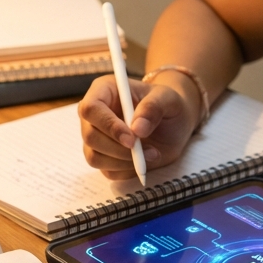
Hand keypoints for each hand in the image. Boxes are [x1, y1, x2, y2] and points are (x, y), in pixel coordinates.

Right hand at [78, 75, 198, 179]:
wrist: (172, 123)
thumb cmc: (166, 104)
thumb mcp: (168, 98)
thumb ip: (154, 107)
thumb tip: (137, 129)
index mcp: (104, 91)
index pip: (90, 108)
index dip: (108, 125)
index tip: (132, 139)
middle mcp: (94, 115)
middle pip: (90, 136)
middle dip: (119, 148)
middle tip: (148, 151)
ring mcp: (96, 137)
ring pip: (94, 157)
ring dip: (124, 161)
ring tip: (152, 154)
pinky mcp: (103, 157)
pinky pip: (107, 171)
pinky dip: (127, 170)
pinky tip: (144, 161)